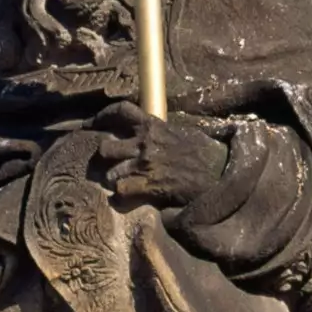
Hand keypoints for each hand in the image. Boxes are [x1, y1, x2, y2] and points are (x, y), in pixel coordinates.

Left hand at [96, 102, 228, 206]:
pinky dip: (123, 198)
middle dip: (106, 159)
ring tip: (126, 186)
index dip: (102, 116)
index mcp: (154, 125)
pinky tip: (131, 199)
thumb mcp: (182, 133)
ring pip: (110, 174)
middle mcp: (145, 142)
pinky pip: (121, 192)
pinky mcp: (149, 185)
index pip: (121, 111)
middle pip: (106, 148)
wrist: (221, 174)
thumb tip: (149, 132)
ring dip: (116, 182)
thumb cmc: (205, 154)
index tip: (91, 124)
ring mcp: (145, 165)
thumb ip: (160, 132)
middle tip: (112, 166)